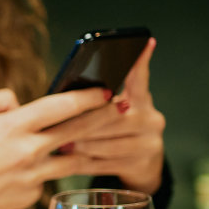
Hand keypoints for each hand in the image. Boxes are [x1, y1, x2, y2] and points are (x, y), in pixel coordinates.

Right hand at [0, 86, 111, 208]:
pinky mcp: (28, 198)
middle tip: (121, 109)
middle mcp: (27, 152)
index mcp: (13, 126)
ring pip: (71, 161)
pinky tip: (26, 172)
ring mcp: (31, 177)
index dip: (88, 96)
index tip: (106, 89)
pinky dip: (41, 173)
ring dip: (85, 149)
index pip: (61, 106)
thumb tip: (23, 103)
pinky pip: (44, 180)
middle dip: (103, 117)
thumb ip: (0, 99)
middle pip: (78, 132)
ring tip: (97, 141)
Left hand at [45, 39, 166, 193]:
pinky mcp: (141, 165)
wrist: (142, 167)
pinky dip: (82, 162)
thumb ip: (101, 103)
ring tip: (57, 143)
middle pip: (111, 117)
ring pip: (105, 143)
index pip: (140, 79)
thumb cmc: (117, 132)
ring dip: (78, 144)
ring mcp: (149, 143)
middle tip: (57, 123)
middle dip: (82, 122)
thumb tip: (68, 96)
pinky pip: (104, 163)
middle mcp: (150, 119)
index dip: (141, 62)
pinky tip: (67, 161)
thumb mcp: (117, 113)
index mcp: (142, 102)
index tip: (146, 42)